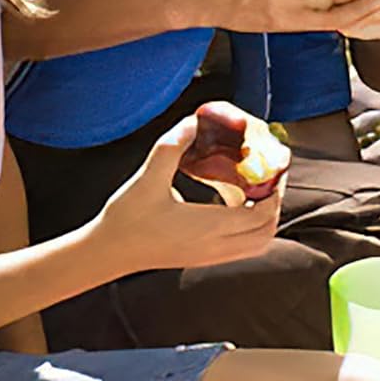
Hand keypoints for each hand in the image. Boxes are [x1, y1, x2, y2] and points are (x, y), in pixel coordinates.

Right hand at [92, 116, 282, 276]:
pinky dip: (248, 227)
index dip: (274, 191)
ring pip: (255, 244)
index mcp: (208, 227)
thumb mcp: (148, 176)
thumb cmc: (126, 218)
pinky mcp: (200, 258)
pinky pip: (239, 247)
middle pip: (266, 232)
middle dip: (274, 203)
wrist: (105, 253)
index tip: (274, 168)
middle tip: (269, 177)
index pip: (261, 214)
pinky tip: (232, 203)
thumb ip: (173, 146)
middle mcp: (214, 247)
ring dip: (263, 217)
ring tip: (254, 189)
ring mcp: (208, 256)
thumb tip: (194, 122)